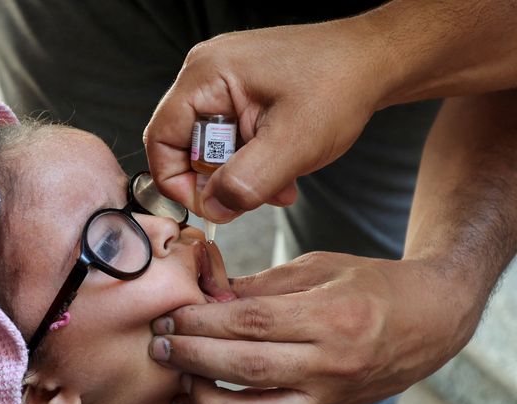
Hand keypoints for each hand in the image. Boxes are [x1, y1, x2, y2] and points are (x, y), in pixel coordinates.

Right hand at [144, 21, 387, 221]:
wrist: (376, 61)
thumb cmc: (339, 85)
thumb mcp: (292, 144)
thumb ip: (245, 182)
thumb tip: (212, 208)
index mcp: (206, 75)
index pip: (161, 139)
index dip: (177, 181)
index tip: (210, 206)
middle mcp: (208, 74)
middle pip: (186, 146)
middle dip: (219, 180)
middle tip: (253, 195)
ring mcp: (225, 82)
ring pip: (212, 147)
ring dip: (241, 175)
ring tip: (280, 182)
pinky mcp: (243, 93)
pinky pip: (231, 138)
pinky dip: (252, 161)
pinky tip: (284, 168)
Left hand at [148, 252, 481, 403]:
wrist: (430, 321)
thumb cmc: (370, 284)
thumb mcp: (316, 267)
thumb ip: (259, 287)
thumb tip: (202, 296)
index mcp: (332, 314)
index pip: (252, 322)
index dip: (203, 321)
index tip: (169, 315)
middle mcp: (332, 360)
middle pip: (247, 366)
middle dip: (193, 357)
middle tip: (157, 345)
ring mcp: (330, 392)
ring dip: (205, 400)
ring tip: (172, 380)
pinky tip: (199, 402)